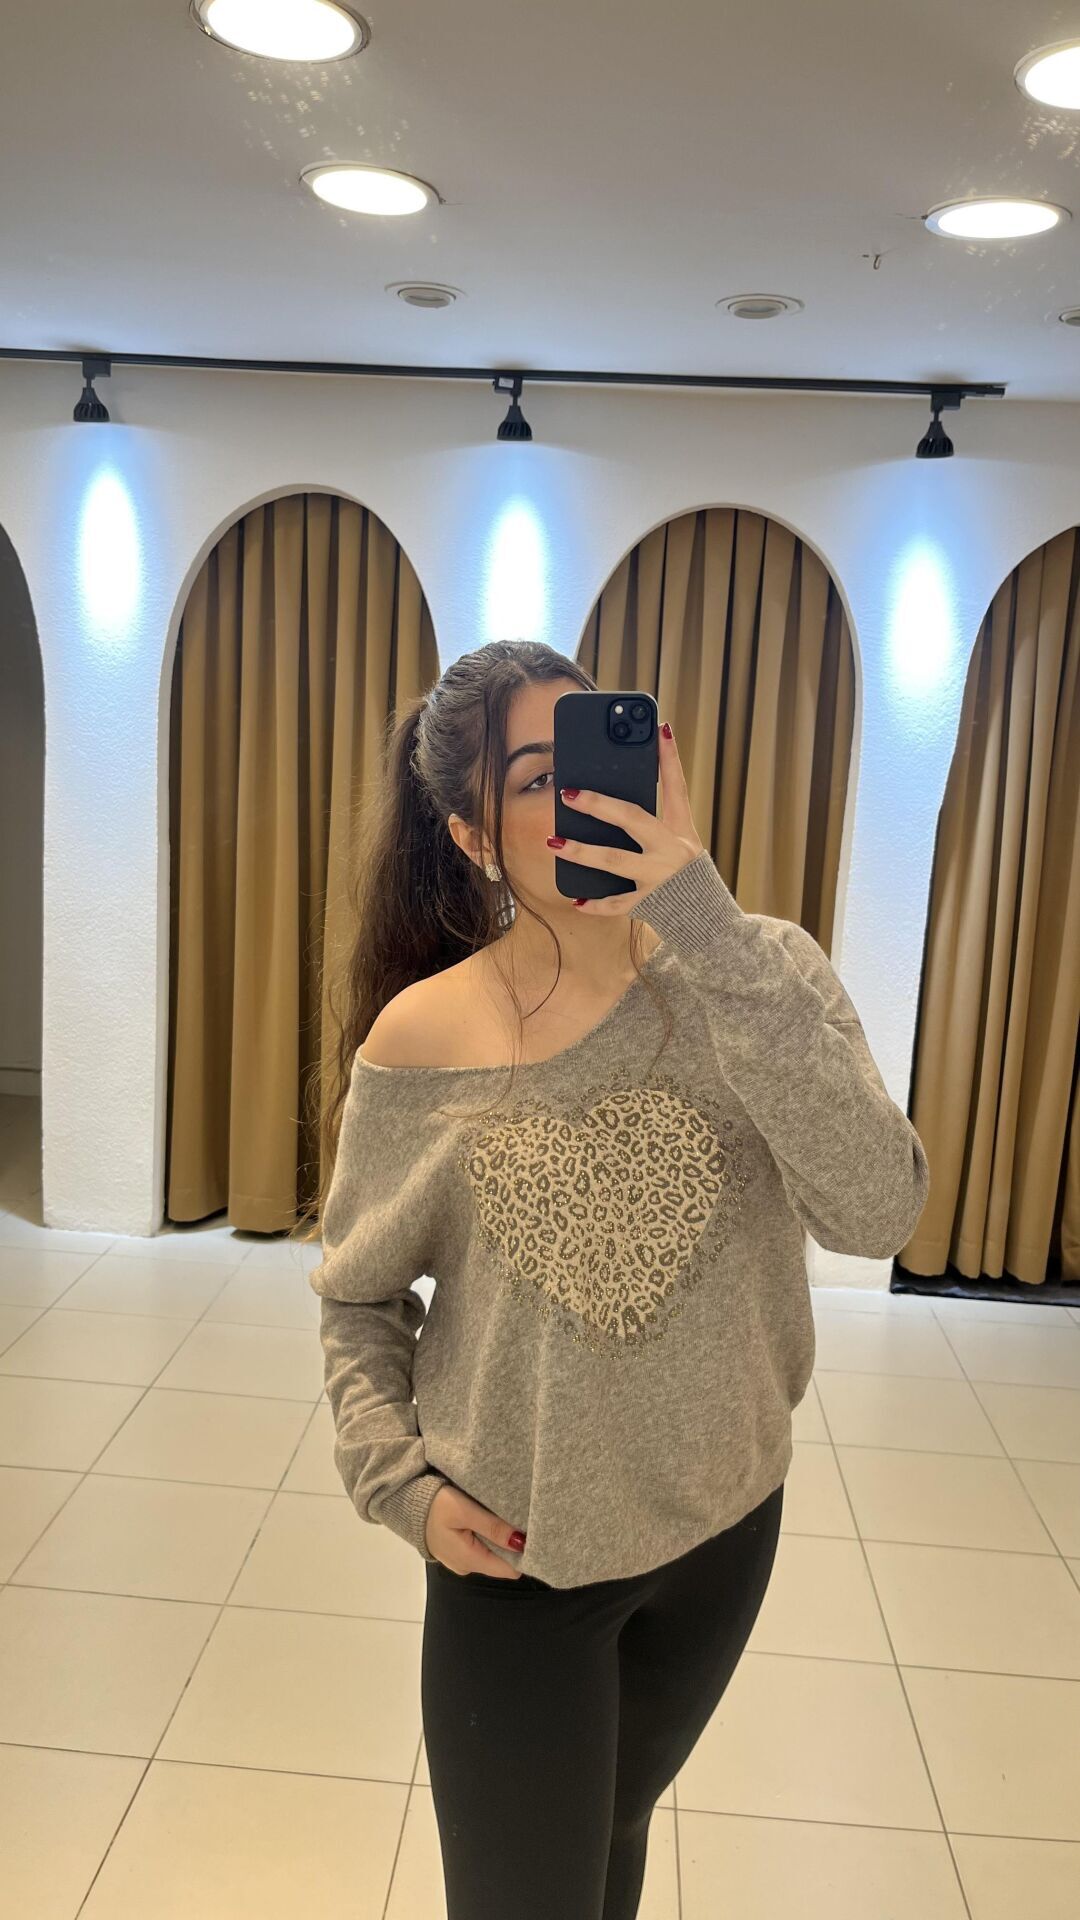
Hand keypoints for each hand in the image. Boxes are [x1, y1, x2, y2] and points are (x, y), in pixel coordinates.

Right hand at [426, 1483, 525, 1578]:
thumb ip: (493, 1527)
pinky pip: (480, 1549)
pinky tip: (490, 1521)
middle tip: (523, 1520)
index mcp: (470, 1560)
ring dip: (501, 1540)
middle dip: (514, 1545)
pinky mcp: (456, 1551)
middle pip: (502, 1563)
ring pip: (492, 1555)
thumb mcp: (465, 1511)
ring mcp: (461, 1561)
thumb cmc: (435, 1505)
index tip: (534, 1535)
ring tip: (507, 1519)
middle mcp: (467, 1567)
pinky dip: (488, 1538)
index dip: (525, 1554)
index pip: (510, 1570)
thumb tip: (522, 1542)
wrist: (405, 1503)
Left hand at [547, 721, 704, 913]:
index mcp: (681, 830)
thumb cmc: (687, 875)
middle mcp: (672, 849)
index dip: (670, 758)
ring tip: (552, 842)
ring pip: (614, 859)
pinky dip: (596, 904)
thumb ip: (656, 824)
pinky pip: (617, 903)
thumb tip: (613, 801)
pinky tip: (576, 900)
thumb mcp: (681, 844)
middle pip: (632, 818)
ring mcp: (660, 876)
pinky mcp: (651, 902)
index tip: (661, 728)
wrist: (709, 918)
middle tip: (568, 794)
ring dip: (581, 851)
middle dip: (598, 804)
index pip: (676, 787)